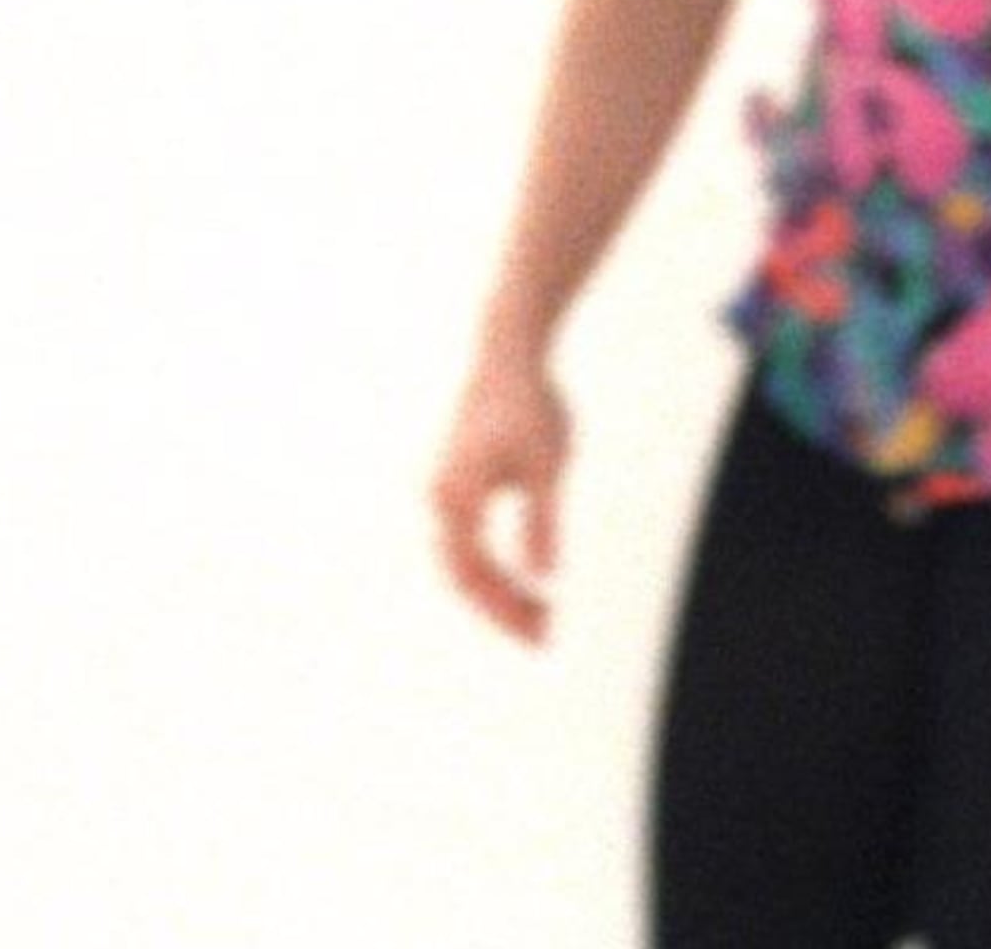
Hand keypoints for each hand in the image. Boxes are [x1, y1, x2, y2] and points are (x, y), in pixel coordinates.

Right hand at [431, 353, 571, 643]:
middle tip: (545, 634)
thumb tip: (543, 574)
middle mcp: (442, 500)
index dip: (504, 607)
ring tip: (542, 614)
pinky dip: (494, 567)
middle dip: (502, 607)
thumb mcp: (548, 464)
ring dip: (499, 590)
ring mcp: (447, 494)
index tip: (539, 632)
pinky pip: (470, 542)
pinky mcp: (459, 486)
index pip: (474, 574)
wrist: (508, 356)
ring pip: (465, 560)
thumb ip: (542, 520)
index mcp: (458, 498)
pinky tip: (524, 583)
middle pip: (465, 574)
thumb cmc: (532, 405)